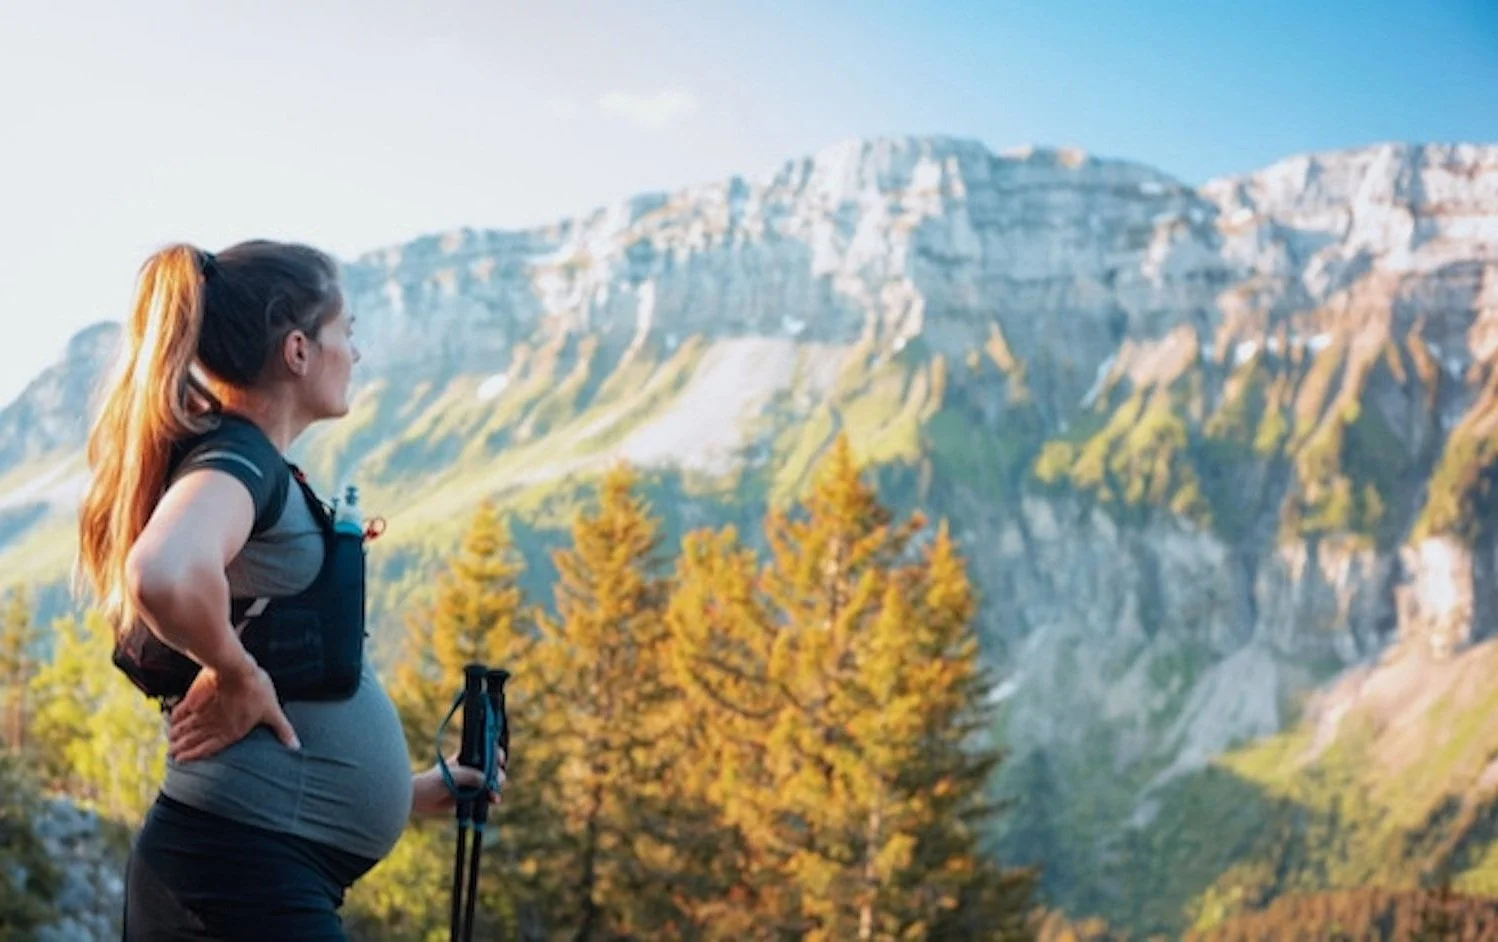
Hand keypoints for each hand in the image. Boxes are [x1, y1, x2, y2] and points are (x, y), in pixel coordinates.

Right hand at [167, 657, 299, 761]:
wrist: (235, 668)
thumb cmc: (257, 690)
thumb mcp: (272, 711)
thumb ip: (282, 730)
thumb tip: (296, 746)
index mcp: (230, 732)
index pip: (208, 748)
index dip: (193, 756)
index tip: (180, 761)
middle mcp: (212, 725)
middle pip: (192, 740)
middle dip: (181, 748)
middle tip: (170, 754)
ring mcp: (202, 712)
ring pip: (185, 728)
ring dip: (176, 735)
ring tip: (169, 741)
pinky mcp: (194, 697)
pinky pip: (181, 711)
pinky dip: (175, 717)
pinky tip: (170, 721)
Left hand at [410, 751, 505, 817]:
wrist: (419, 799)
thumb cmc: (433, 781)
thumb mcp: (454, 776)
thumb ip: (471, 776)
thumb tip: (487, 781)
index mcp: (466, 758)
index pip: (486, 752)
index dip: (495, 755)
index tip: (499, 761)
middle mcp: (470, 769)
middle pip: (491, 768)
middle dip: (497, 774)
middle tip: (497, 781)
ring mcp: (470, 783)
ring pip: (489, 783)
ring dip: (495, 787)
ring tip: (494, 794)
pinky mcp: (468, 796)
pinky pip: (483, 797)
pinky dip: (490, 798)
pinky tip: (494, 800)